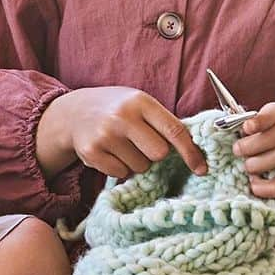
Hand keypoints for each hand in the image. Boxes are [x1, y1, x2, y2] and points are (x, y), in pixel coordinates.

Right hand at [38, 86, 206, 180]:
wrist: (73, 112)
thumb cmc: (116, 109)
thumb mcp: (138, 104)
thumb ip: (163, 122)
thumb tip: (196, 151)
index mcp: (140, 101)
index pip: (174, 131)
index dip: (191, 152)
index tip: (201, 168)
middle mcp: (122, 116)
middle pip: (159, 153)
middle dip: (155, 154)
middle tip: (142, 143)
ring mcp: (105, 135)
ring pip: (141, 166)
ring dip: (136, 161)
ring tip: (122, 145)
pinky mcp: (92, 152)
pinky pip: (121, 173)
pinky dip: (119, 167)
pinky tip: (110, 152)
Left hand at [234, 101, 274, 202]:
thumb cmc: (270, 145)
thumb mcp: (260, 131)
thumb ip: (246, 129)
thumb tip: (222, 129)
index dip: (261, 119)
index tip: (246, 127)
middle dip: (253, 143)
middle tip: (237, 150)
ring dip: (257, 163)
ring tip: (247, 167)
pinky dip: (264, 187)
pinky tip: (254, 184)